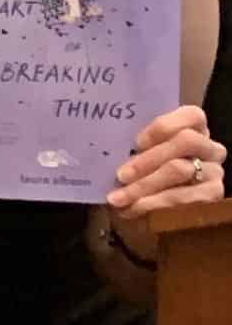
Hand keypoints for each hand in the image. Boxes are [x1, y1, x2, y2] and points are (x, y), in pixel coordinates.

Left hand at [105, 105, 221, 244]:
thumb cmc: (142, 172)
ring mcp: (215, 170)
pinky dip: (153, 203)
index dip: (163, 127)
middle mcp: (210, 146)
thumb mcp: (138, 154)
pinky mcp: (212, 194)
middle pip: (186, 141)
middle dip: (148, 159)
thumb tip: (108, 146)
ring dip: (144, 185)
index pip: (191, 115)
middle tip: (120, 175)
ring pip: (181, 170)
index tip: (136, 143)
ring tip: (117, 198)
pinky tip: (132, 208)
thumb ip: (132, 146)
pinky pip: (183, 197)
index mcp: (193, 127)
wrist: (155, 208)